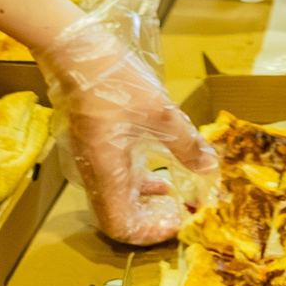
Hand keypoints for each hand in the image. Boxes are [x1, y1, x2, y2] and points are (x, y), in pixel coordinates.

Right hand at [35, 9, 215, 244]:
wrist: (75, 52)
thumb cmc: (114, 82)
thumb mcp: (161, 113)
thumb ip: (187, 145)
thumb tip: (210, 169)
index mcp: (106, 173)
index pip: (122, 228)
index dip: (150, 233)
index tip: (178, 219)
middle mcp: (94, 175)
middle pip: (119, 220)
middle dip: (152, 221)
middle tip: (181, 211)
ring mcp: (90, 161)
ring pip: (116, 202)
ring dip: (146, 204)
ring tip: (175, 196)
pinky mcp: (92, 147)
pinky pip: (114, 181)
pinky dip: (137, 185)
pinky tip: (158, 173)